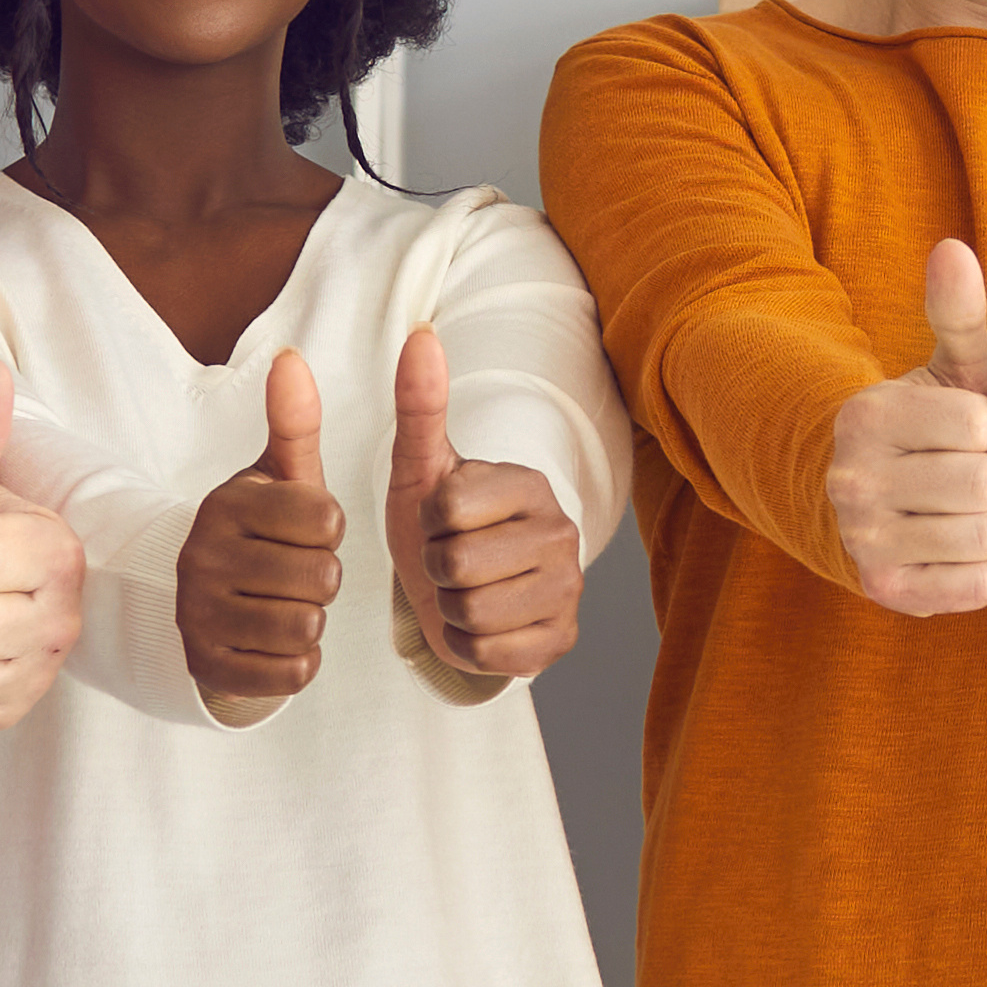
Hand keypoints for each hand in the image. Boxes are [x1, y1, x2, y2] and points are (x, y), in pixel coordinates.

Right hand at [178, 348, 349, 723]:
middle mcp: (203, 557)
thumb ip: (293, 422)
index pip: (327, 520)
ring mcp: (198, 614)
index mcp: (226, 503)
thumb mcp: (278, 476)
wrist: (200, 598)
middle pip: (322, 578)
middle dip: (323, 577)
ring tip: (287, 602)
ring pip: (308, 626)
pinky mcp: (206, 665)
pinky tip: (275, 639)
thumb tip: (291, 358)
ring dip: (312, 619)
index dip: (331, 530)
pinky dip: (297, 660)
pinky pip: (291, 672)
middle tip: (296, 571)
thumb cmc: (260, 530)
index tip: (308, 529)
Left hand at [386, 326, 585, 683]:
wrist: (459, 589)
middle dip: (435, 570)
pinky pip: (488, 654)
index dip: (425, 522)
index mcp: (530, 484)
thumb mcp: (421, 466)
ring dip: (449, 608)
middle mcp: (562, 533)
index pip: (447, 509)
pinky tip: (479, 624)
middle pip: (457, 565)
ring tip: (462, 591)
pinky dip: (468, 645)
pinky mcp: (560, 640)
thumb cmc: (439, 523)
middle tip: (448, 562)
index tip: (439, 520)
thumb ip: (419, 403)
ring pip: (471, 612)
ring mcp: (567, 590)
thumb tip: (421, 333)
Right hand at [821, 238, 986, 614]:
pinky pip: (975, 583)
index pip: (975, 425)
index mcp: (867, 414)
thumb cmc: (948, 428)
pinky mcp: (884, 590)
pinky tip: (971, 551)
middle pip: (981, 483)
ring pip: (980, 534)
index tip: (980, 433)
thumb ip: (963, 311)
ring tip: (980, 512)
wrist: (897, 508)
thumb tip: (952, 247)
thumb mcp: (959, 367)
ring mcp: (862, 538)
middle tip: (985, 478)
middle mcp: (851, 477)